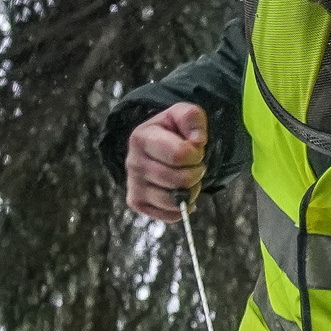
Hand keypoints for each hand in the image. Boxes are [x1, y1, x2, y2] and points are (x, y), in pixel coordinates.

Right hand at [124, 103, 207, 223]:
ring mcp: (133, 185)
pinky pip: (169, 216)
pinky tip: (179, 192)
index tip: (195, 149)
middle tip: (193, 166)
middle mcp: (132, 163)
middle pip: (180, 180)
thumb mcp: (183, 115)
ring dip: (191, 192)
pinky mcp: (137, 202)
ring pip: (175, 201)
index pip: (180, 156)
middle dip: (196, 173)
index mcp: (141, 138)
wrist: (156, 146)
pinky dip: (182, 208)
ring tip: (187, 179)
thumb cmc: (173, 131)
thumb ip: (192, 118)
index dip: (196, 154)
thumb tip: (198, 140)